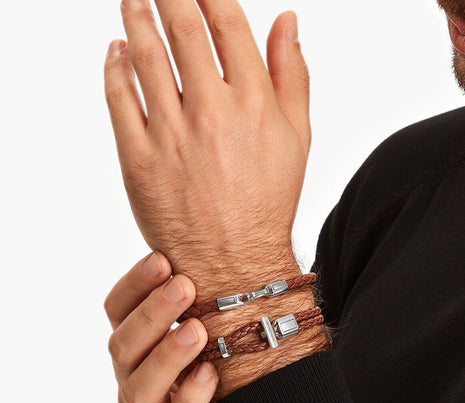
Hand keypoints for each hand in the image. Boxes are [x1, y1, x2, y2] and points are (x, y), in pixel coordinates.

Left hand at [103, 0, 310, 299]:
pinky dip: (115, 66)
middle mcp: (213, 114)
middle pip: (180, 29)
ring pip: (144, 55)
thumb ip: (292, 75)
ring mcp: (172, 136)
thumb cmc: (268, 202)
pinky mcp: (139, 159)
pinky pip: (119, 98)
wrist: (237, 262)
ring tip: (134, 1)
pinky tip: (117, 51)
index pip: (225, 25)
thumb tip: (287, 21)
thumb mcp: (297, 138)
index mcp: (255, 105)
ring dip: (135, 18)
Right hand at [105, 251, 256, 402]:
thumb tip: (237, 254)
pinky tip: (209, 375)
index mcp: (141, 355)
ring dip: (167, 354)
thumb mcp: (216, 350)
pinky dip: (189, 398)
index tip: (162, 257)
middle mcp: (138, 386)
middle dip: (152, 312)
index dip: (134, 285)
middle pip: (124, 346)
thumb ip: (213, 313)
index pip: (119, 313)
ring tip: (196, 328)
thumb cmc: (227, 397)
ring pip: (141, 387)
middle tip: (183, 284)